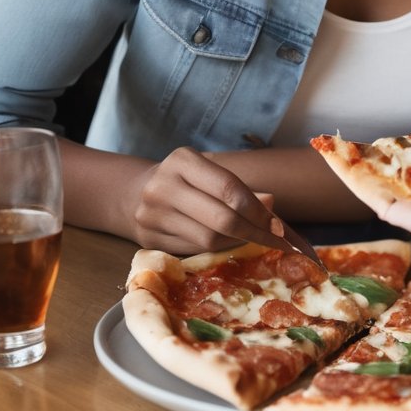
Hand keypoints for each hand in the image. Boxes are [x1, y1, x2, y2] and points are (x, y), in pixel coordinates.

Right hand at [126, 147, 311, 256]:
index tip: (278, 225)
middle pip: (221, 219)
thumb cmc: (184, 181)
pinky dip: (218, 249)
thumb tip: (271, 205)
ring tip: (255, 241)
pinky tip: (230, 245)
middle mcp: (163, 186)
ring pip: (209, 240)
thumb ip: (238, 189)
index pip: (229, 188)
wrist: (133, 194)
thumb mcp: (207, 173)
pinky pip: (194, 250)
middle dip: (254, 232)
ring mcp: (152, 214)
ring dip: (239, 242)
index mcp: (182, 160)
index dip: (258, 210)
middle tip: (275, 240)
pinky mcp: (148, 239)